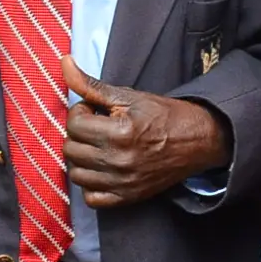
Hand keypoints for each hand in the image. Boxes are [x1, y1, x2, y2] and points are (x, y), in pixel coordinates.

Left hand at [61, 57, 230, 208]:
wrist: (196, 140)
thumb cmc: (163, 115)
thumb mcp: (128, 96)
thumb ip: (91, 85)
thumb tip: (64, 62)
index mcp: (119, 132)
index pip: (73, 124)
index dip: (80, 112)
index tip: (93, 110)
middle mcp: (118, 161)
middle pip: (70, 149)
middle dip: (78, 134)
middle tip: (95, 127)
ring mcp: (122, 182)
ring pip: (76, 174)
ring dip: (81, 159)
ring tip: (97, 147)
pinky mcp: (127, 197)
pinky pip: (92, 199)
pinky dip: (91, 185)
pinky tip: (101, 169)